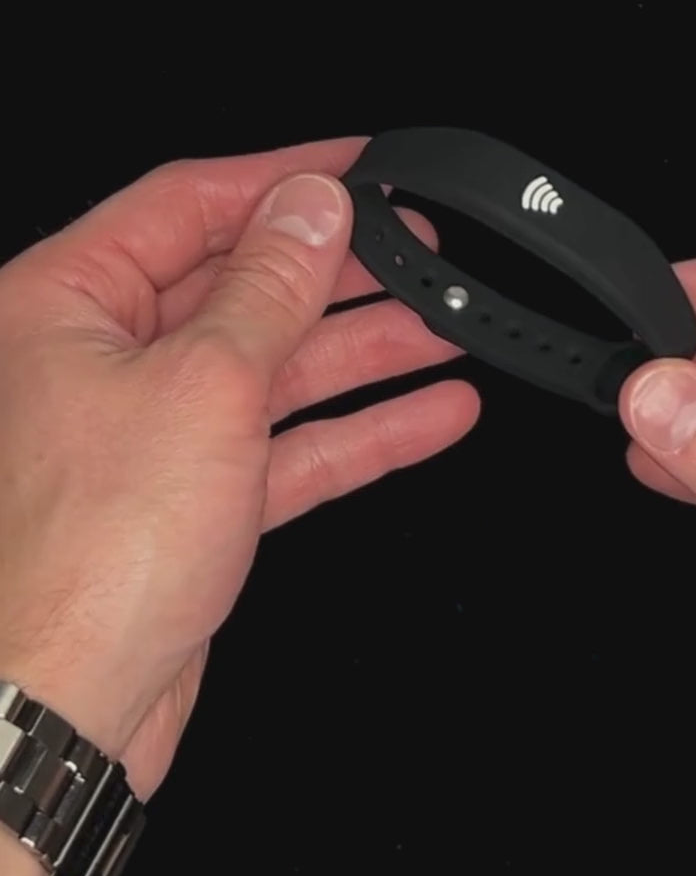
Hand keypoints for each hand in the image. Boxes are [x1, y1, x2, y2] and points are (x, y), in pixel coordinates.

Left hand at [0, 138, 478, 802]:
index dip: (286, 181)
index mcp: (68, 303)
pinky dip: (362, 430)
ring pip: (280, 368)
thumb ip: (268, 286)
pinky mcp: (199, 496)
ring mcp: (157, 431)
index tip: (364, 167)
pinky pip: (293, 444)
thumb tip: (314, 205)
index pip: (192, 205)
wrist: (67, 708)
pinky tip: (430, 414)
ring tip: (448, 330)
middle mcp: (106, 360)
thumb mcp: (204, 383)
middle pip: (245, 288)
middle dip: (343, 275)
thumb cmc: (92, 555)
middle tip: (423, 254)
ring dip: (369, 354)